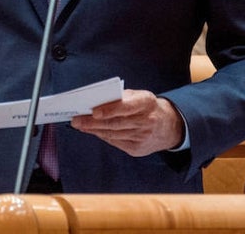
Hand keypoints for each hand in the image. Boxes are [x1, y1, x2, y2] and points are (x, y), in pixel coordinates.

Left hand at [70, 89, 184, 156]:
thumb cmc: (147, 106)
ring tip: (80, 125)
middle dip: (93, 123)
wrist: (168, 126)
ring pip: (113, 134)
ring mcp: (143, 137)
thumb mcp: (138, 96)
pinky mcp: (138, 150)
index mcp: (147, 103)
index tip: (93, 111)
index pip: (126, 106)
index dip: (109, 110)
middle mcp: (147, 121)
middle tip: (76, 120)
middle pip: (116, 123)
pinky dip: (103, 136)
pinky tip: (93, 131)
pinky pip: (116, 142)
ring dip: (94, 130)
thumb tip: (96, 103)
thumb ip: (120, 98)